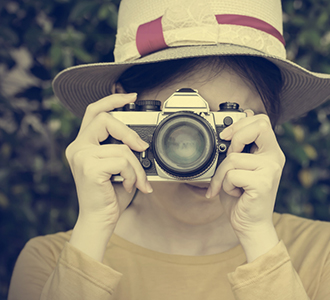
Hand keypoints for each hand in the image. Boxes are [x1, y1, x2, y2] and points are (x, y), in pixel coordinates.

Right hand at [66, 93, 151, 227]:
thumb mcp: (118, 166)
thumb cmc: (111, 194)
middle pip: (106, 120)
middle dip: (129, 133)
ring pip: (121, 147)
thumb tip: (141, 140)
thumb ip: (122, 148)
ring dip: (136, 167)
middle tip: (142, 148)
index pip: (94, 111)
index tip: (130, 97)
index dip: (112, 100)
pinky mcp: (90, 167)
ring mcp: (81, 157)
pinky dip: (133, 175)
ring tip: (137, 181)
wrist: (100, 219)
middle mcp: (77, 147)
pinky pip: (123, 161)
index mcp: (83, 144)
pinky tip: (128, 185)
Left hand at [206, 111, 284, 260]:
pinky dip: (224, 186)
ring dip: (222, 174)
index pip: (262, 121)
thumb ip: (238, 148)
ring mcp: (271, 170)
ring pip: (233, 158)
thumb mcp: (238, 168)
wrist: (250, 226)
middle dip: (235, 137)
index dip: (242, 122)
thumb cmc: (242, 198)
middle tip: (228, 154)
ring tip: (230, 186)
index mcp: (270, 152)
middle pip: (259, 126)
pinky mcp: (263, 183)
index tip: (226, 135)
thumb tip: (232, 127)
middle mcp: (275, 158)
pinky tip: (235, 194)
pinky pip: (232, 175)